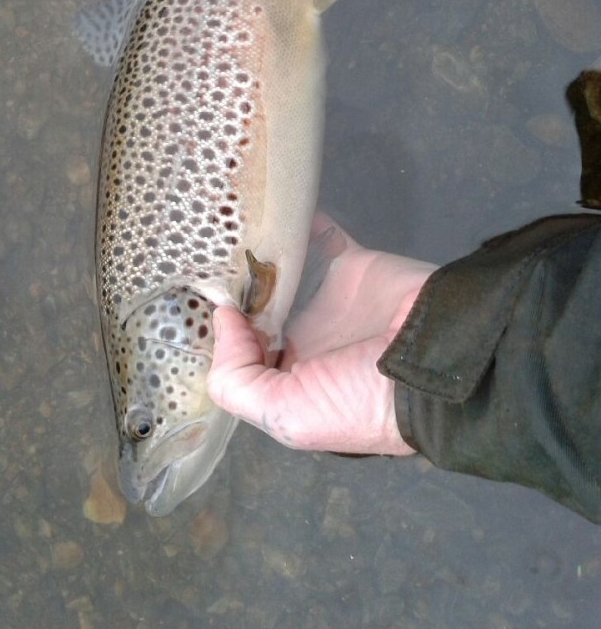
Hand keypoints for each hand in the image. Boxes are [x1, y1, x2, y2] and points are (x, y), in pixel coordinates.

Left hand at [207, 217, 436, 455]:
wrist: (432, 357)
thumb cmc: (358, 398)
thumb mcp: (288, 417)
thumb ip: (238, 379)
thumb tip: (224, 319)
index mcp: (288, 377)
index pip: (240, 353)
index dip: (220, 335)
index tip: (197, 309)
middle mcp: (304, 338)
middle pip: (256, 307)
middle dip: (231, 287)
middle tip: (200, 259)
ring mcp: (326, 298)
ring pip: (279, 270)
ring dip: (255, 253)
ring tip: (221, 230)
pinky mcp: (347, 263)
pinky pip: (315, 235)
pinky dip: (294, 221)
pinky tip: (264, 210)